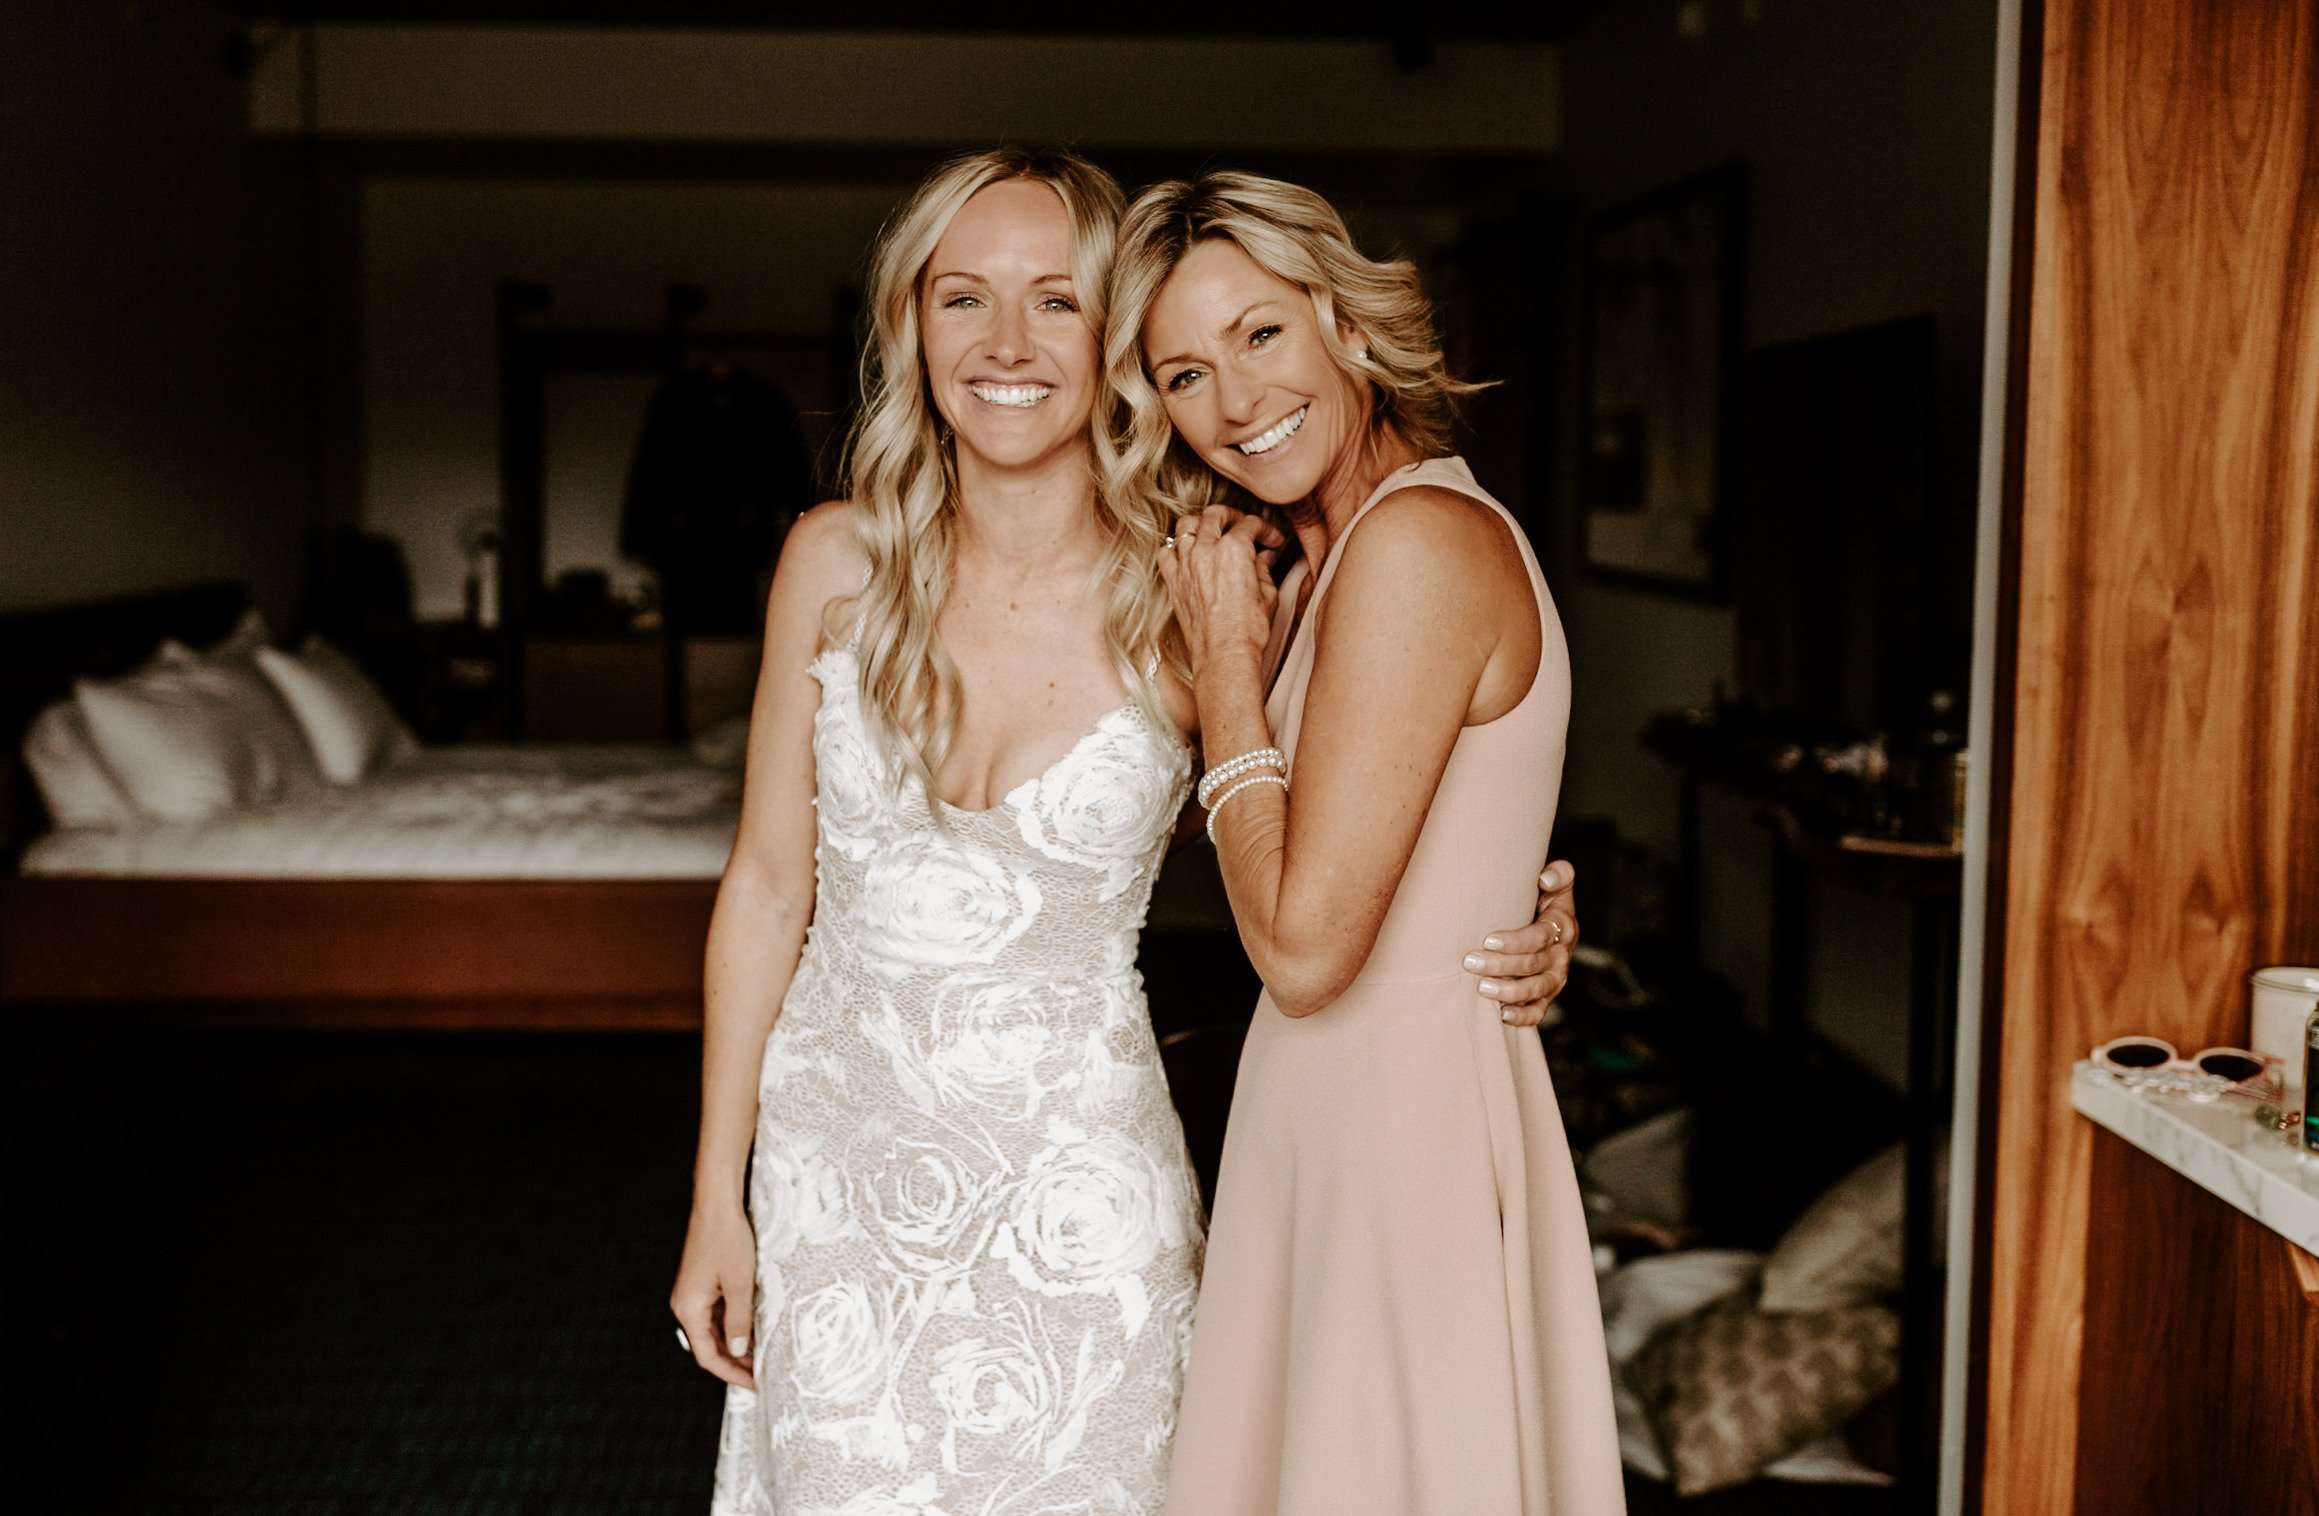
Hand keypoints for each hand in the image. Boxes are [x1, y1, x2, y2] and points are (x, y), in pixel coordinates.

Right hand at [671, 1201, 757, 1388]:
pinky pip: (716, 1314)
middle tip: (761, 1375)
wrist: (716, 1204)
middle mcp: (685, 1305)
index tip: (754, 1384)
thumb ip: (739, 1320)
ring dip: (735, 1344)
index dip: (731, 1373)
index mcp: (689, 1309)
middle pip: (709, 1345)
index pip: (708, 1356)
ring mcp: (692, 1294)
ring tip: (761, 1357)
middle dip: (735, 1363)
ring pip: (714, 1330)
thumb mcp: (739, 1284)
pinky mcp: (701, 1283)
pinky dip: (733, 1326)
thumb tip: (737, 1351)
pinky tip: (753, 1330)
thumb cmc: (727, 1240)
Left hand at [1158, 505, 1279, 677]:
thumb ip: (1264, 567)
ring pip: (1186, 526)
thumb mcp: (1268, 594)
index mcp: (1233, 549)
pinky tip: (1186, 552)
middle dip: (1232, 515)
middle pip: (1215, 514)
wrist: (1224, 655)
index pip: (1250, 524)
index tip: (1271, 541)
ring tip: (1211, 531)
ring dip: (1201, 524)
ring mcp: (1185, 565)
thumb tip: (1265, 557)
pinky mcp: (1173, 582)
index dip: (1265, 529)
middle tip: (1242, 525)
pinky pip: (1166, 553)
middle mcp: (1205, 551)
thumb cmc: (1248, 630)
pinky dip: (1175, 547)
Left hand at [1464, 859, 1579, 1027]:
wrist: (1545, 922)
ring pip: (1535, 990)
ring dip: (1508, 991)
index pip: (1540, 936)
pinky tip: (1501, 1015)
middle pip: (1533, 965)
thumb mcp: (1553, 884)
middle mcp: (1560, 955)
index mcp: (1562, 926)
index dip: (1515, 941)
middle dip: (1500, 965)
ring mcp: (1555, 978)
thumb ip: (1558, 875)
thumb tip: (1545, 878)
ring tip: (1482, 988)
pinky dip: (1521, 1017)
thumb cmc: (1539, 899)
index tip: (1487, 939)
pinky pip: (1538, 1012)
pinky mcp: (1547, 997)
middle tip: (1470, 962)